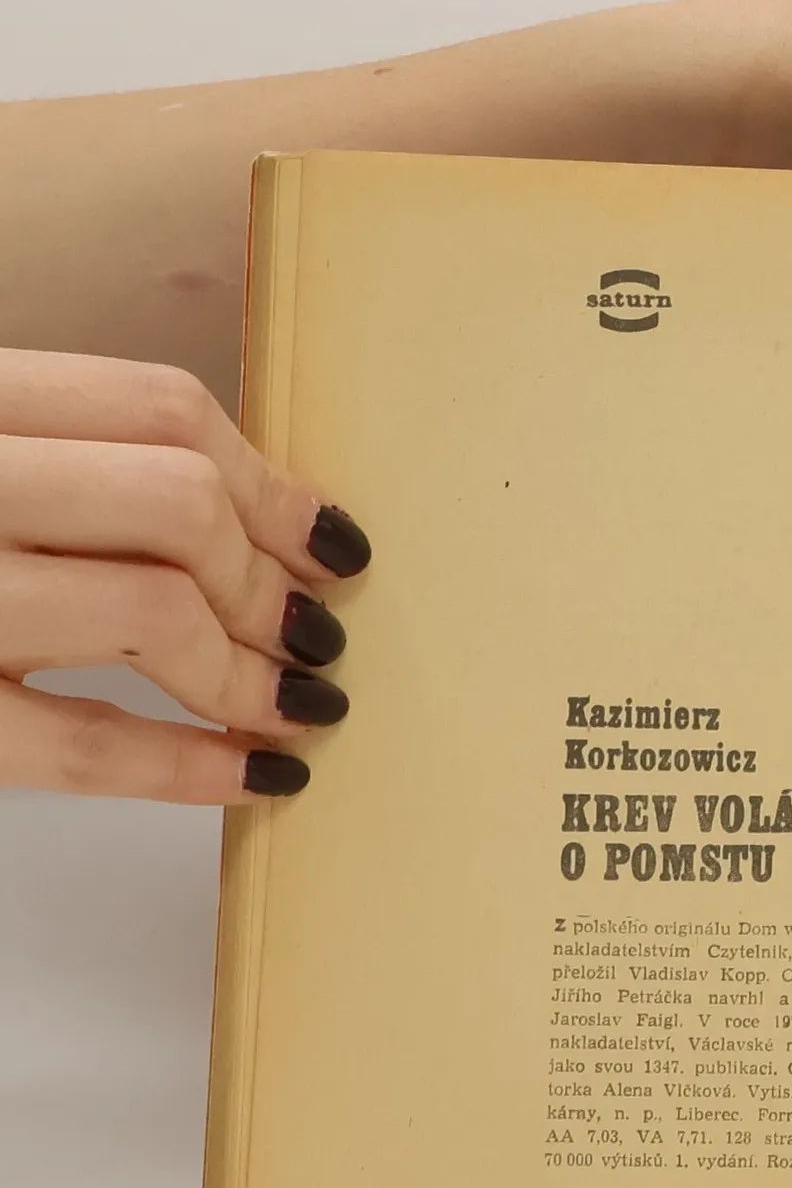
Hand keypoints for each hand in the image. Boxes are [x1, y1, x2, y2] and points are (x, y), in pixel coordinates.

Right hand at [0, 349, 369, 801]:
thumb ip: (66, 464)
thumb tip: (262, 518)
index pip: (159, 410)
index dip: (274, 484)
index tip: (330, 544)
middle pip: (177, 504)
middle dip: (270, 581)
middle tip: (313, 636)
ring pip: (155, 611)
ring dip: (254, 673)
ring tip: (297, 706)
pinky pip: (83, 746)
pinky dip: (193, 768)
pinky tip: (257, 778)